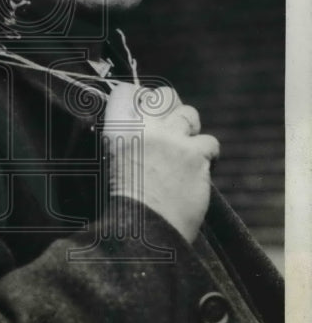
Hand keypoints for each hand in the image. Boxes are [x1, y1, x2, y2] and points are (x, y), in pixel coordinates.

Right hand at [102, 83, 219, 243]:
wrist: (142, 231)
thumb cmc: (123, 203)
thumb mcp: (111, 163)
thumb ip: (125, 140)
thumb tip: (142, 128)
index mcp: (117, 130)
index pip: (126, 91)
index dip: (138, 97)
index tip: (143, 107)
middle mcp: (145, 128)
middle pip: (165, 95)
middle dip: (169, 106)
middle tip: (169, 126)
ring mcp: (173, 140)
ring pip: (190, 114)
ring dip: (189, 128)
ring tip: (184, 148)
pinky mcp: (196, 156)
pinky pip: (210, 143)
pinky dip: (207, 154)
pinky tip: (199, 167)